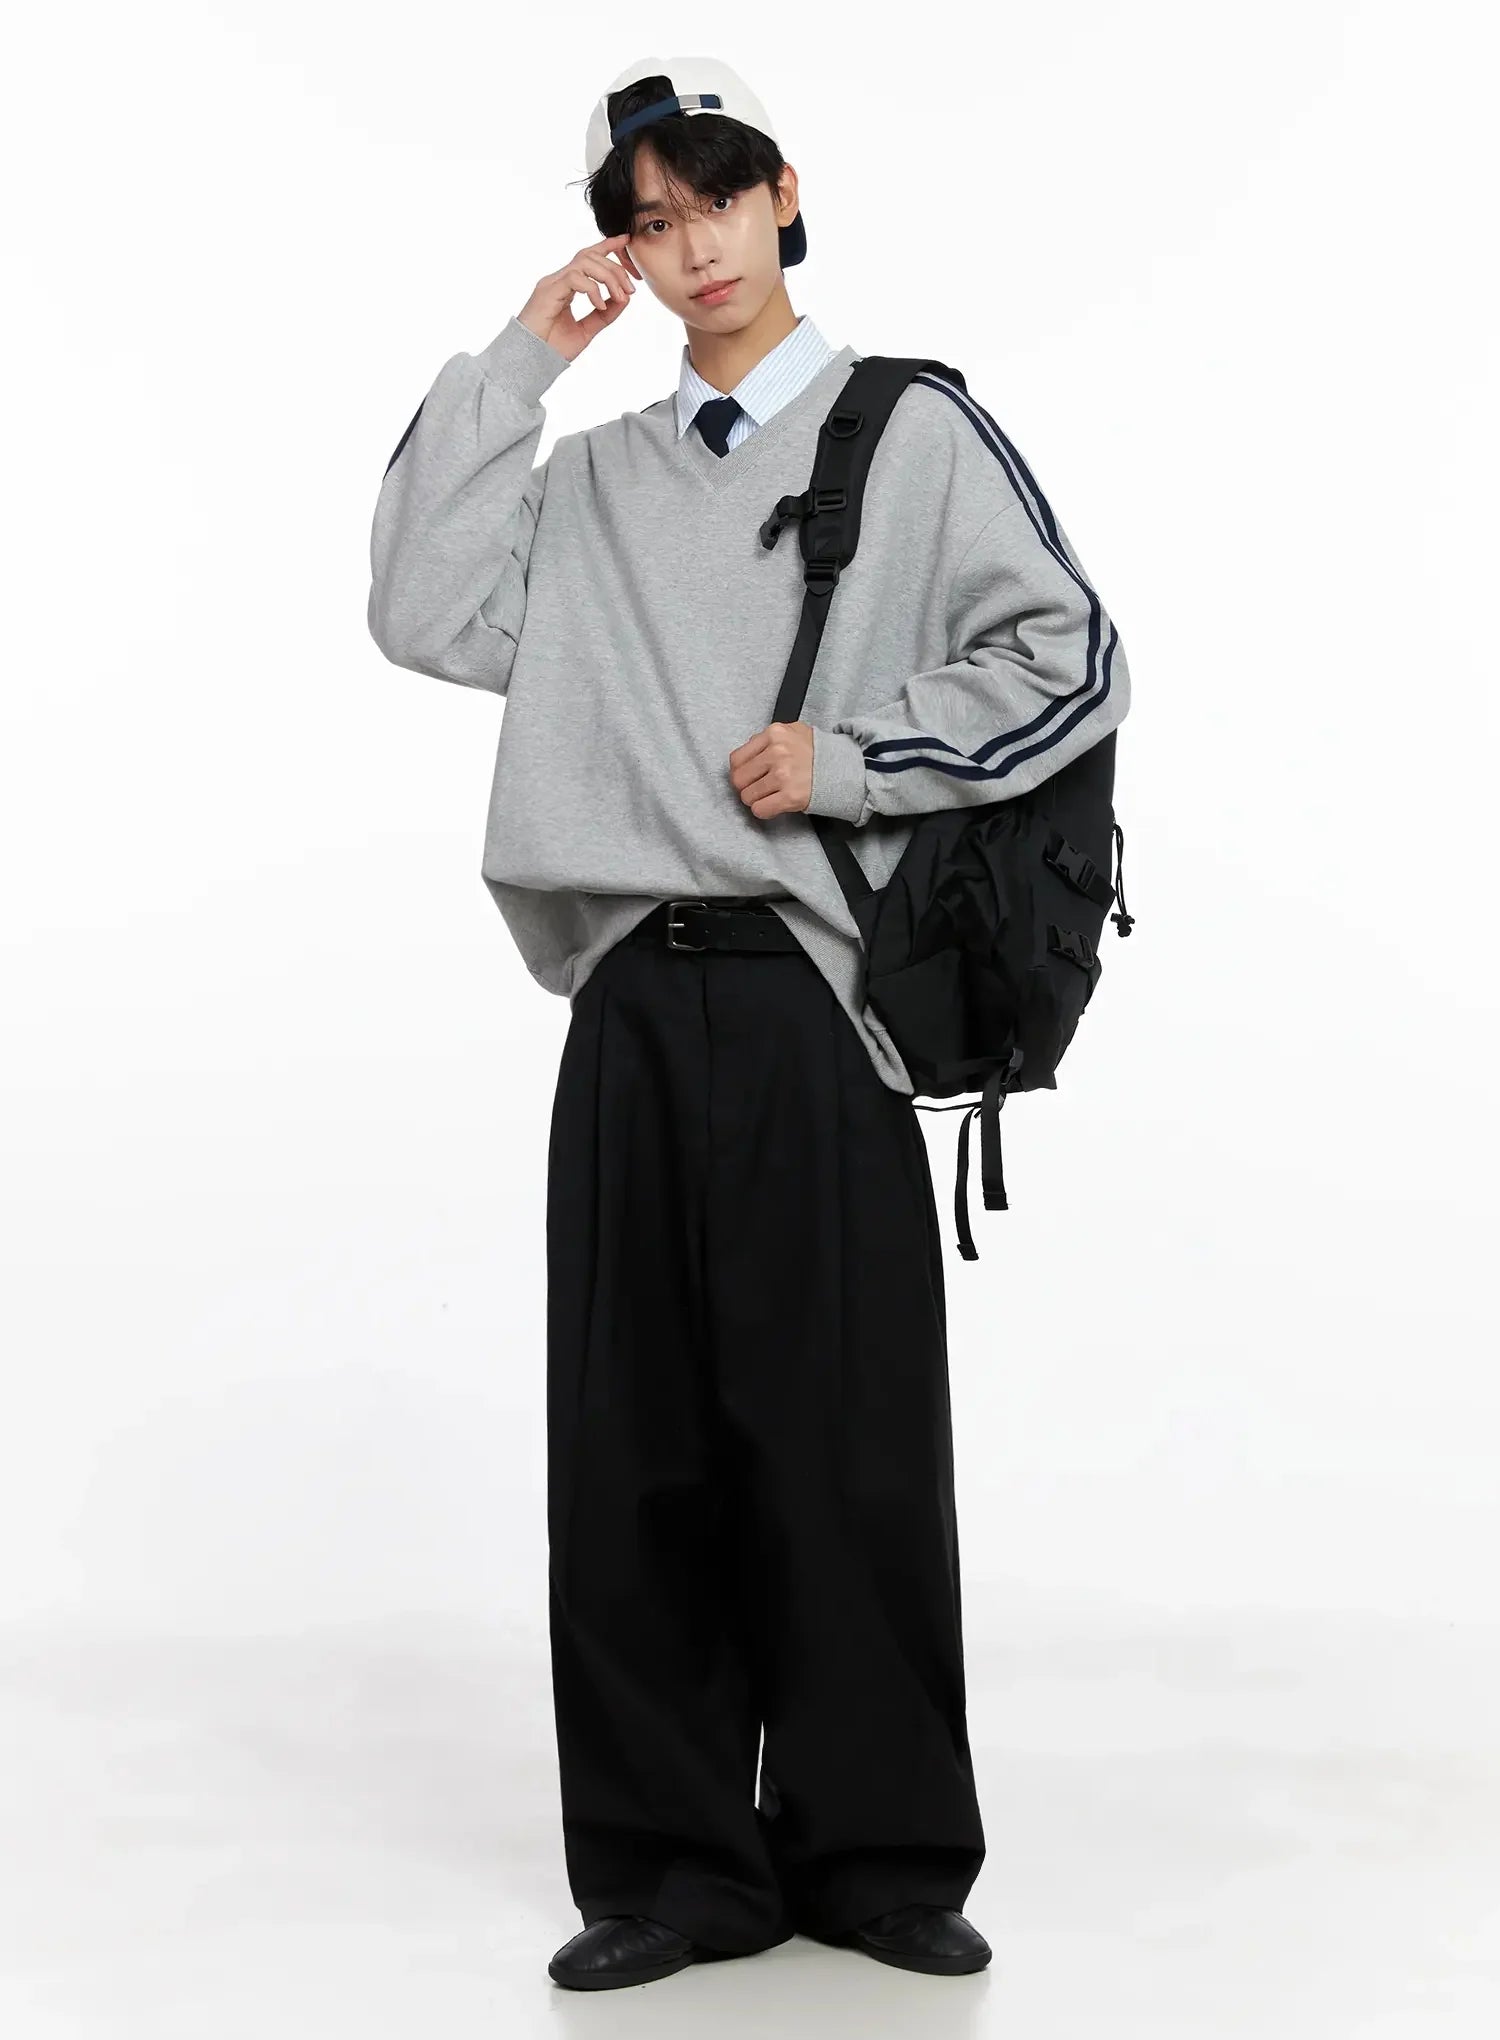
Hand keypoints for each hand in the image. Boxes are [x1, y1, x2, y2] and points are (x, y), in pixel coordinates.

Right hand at [517, 235, 642, 362]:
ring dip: (607, 277)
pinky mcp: (547, 291)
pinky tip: (600, 305)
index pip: (588, 257)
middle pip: (590, 256)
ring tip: (619, 297)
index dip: (607, 246)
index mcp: (566, 286)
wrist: (531, 362)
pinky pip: (575, 278)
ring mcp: (552, 283)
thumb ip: (605, 315)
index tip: (625, 241)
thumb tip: (625, 299)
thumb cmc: (553, 348)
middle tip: (631, 289)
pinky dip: (592, 289)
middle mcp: (558, 280)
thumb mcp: (587, 330)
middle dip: (615, 268)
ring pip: (584, 262)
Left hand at [729, 721, 813, 819]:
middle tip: (756, 788)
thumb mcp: (793, 731)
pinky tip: (774, 805)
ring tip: (769, 795)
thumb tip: (748, 751)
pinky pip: (760, 810)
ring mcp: (783, 775)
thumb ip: (768, 738)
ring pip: (747, 796)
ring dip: (755, 800)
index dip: (739, 771)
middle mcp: (777, 753)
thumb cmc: (817, 752)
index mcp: (775, 734)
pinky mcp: (790, 796)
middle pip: (738, 779)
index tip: (747, 776)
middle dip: (745, 786)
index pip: (736, 758)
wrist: (842, 768)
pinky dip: (764, 810)